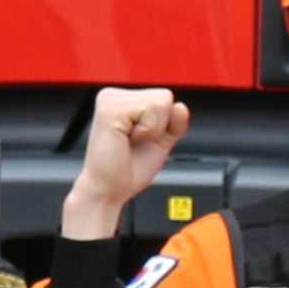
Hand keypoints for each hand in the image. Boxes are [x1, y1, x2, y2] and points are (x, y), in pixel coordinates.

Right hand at [60, 87, 192, 243]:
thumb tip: (180, 106)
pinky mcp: (110, 110)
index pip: (163, 98)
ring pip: (159, 102)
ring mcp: (110, 101)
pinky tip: (126, 140)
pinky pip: (149, 110)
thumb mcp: (160, 142)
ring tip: (130, 141)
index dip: (164, 124)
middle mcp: (113, 96)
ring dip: (153, 130)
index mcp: (122, 101)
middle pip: (164, 97)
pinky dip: (147, 131)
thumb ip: (174, 124)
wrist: (108, 191)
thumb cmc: (127, 170)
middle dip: (160, 126)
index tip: (141, 140)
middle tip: (135, 142)